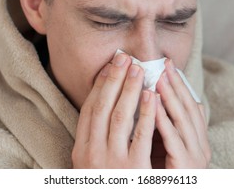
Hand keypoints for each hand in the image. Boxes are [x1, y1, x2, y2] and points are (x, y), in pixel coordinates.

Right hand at [72, 53, 156, 167]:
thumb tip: (104, 107)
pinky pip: (141, 136)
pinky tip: (152, 96)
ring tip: (138, 69)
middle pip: (103, 108)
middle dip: (113, 80)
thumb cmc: (108, 182)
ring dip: (129, 89)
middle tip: (124, 58)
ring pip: (120, 117)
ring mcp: (113, 161)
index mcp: (81, 151)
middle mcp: (93, 154)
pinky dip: (146, 113)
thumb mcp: (92, 164)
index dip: (99, 86)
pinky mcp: (134, 169)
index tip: (108, 67)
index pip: (89, 110)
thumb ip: (96, 142)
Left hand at [155, 59, 210, 167]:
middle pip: (188, 108)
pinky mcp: (185, 166)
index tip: (167, 66)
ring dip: (170, 96)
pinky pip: (173, 138)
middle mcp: (200, 146)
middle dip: (176, 84)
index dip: (179, 85)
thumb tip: (154, 100)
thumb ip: (165, 126)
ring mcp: (195, 156)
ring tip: (159, 76)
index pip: (190, 105)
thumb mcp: (167, 146)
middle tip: (164, 64)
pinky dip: (163, 117)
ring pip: (182, 119)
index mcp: (197, 140)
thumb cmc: (166, 173)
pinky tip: (152, 102)